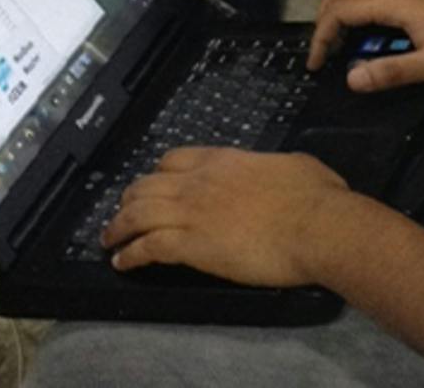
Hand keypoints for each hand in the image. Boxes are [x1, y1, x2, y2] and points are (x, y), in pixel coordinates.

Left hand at [101, 148, 349, 287]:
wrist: (315, 225)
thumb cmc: (314, 196)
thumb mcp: (295, 165)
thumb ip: (275, 168)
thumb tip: (282, 173)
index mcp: (222, 159)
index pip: (173, 160)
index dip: (157, 174)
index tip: (154, 186)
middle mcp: (198, 181)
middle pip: (146, 185)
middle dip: (129, 200)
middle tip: (123, 215)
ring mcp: (191, 212)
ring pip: (137, 214)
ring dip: (118, 227)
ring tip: (109, 240)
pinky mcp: (191, 245)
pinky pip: (147, 247)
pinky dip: (129, 254)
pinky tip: (121, 262)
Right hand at [308, 0, 423, 91]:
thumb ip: (391, 72)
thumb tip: (350, 79)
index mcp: (398, 0)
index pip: (342, 8)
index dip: (321, 34)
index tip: (316, 63)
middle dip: (324, 15)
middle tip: (324, 50)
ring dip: (339, 0)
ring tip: (338, 33)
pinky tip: (364, 18)